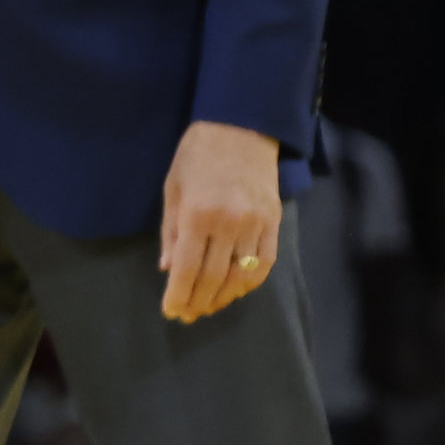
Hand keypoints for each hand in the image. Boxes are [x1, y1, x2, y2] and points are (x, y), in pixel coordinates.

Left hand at [158, 120, 283, 324]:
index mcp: (198, 215)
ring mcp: (256, 224)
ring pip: (241, 275)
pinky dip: (251, 282)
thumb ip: (171, 232)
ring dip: (223, 297)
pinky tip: (236, 292)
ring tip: (208, 308)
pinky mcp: (275, 221)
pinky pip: (265, 263)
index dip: (179, 294)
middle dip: (198, 300)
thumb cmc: (196, 157)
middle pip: (214, 276)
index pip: (188, 267)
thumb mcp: (173, 190)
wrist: (241, 129)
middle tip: (187, 315)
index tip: (171, 311)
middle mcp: (229, 224)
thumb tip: (169, 270)